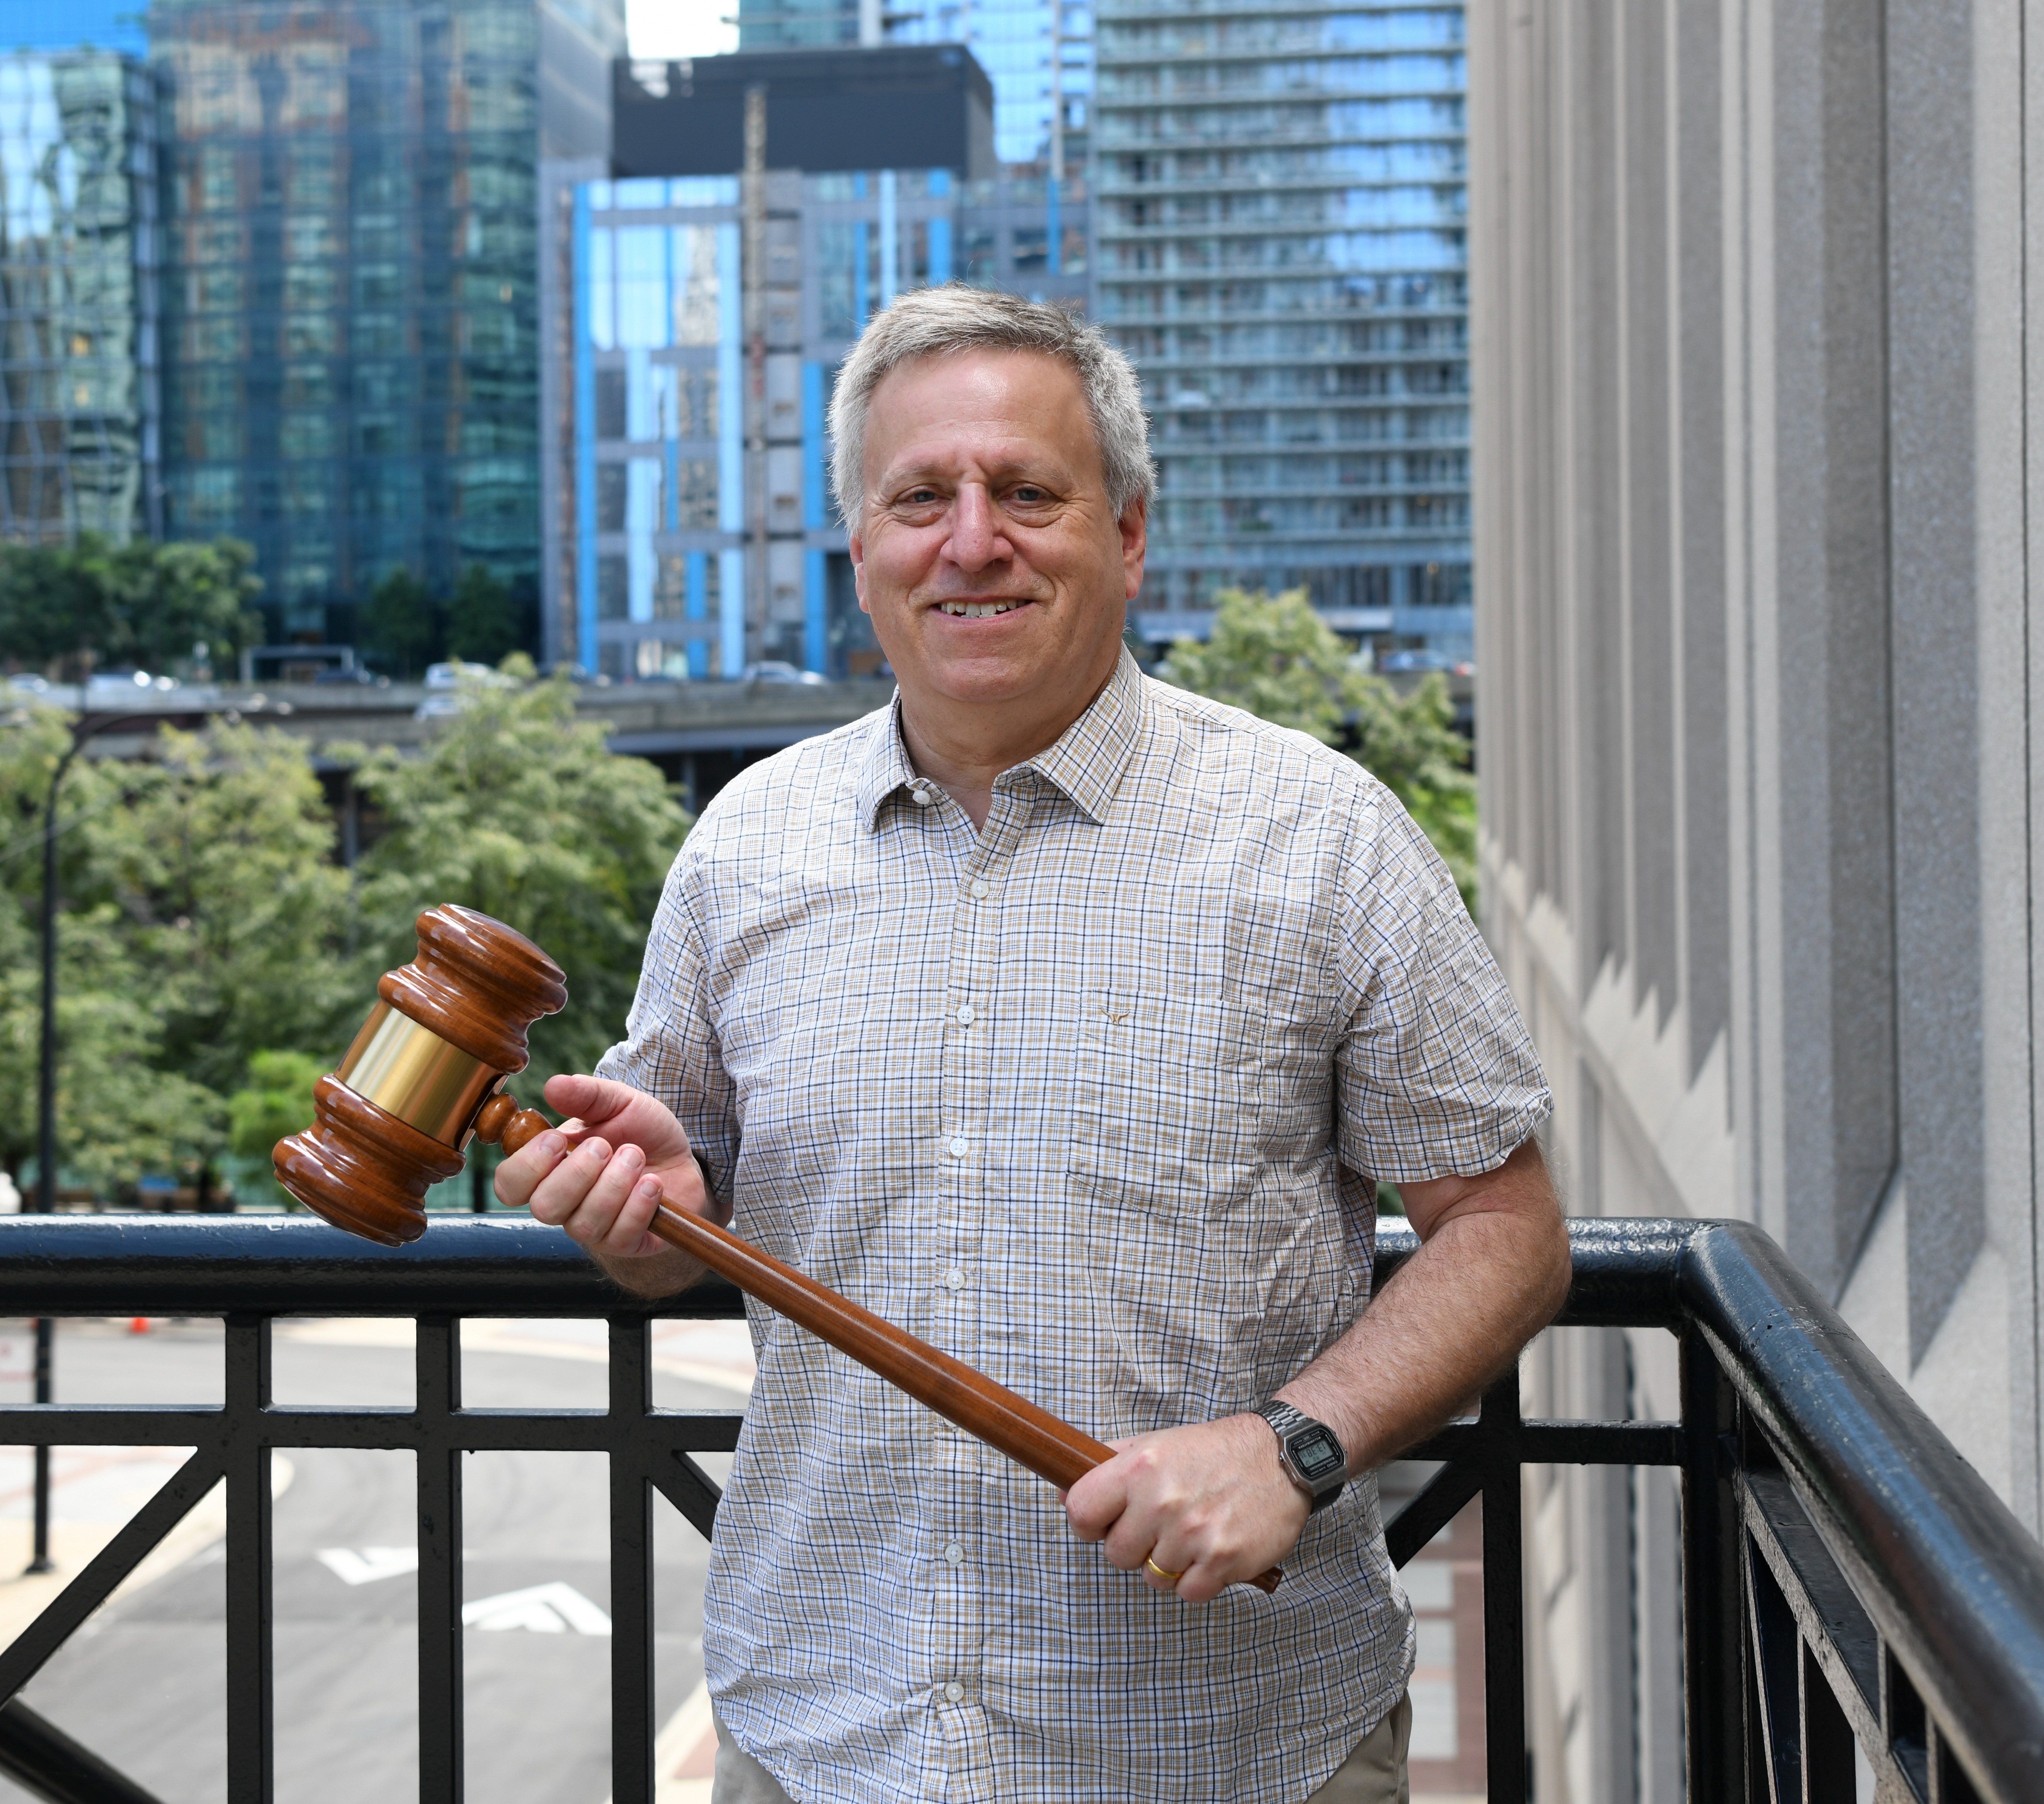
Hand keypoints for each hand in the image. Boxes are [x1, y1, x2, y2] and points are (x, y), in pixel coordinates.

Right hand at [493, 1073, 719, 1259]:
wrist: (682, 1158)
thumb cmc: (640, 1131)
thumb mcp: (618, 1103)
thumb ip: (586, 1095)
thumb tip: (553, 1085)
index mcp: (549, 1169)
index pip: (509, 1184)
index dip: (527, 1166)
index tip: (557, 1139)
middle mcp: (564, 1204)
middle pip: (543, 1209)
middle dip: (577, 1174)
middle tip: (605, 1147)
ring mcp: (594, 1228)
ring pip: (583, 1225)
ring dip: (614, 1185)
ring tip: (636, 1156)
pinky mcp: (626, 1243)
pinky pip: (621, 1236)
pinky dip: (639, 1205)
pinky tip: (653, 1184)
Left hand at [1062, 1414, 1309, 1603]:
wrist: (1281, 1457)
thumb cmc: (1214, 1452)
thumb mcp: (1155, 1444)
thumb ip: (1107, 1466)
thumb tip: (1064, 1494)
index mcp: (1139, 1468)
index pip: (1080, 1513)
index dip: (1089, 1522)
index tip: (1107, 1521)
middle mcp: (1162, 1502)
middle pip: (1116, 1555)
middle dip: (1135, 1545)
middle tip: (1162, 1524)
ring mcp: (1193, 1535)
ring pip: (1152, 1578)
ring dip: (1169, 1563)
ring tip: (1192, 1531)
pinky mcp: (1223, 1561)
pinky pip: (1188, 1593)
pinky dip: (1198, 1579)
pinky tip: (1212, 1549)